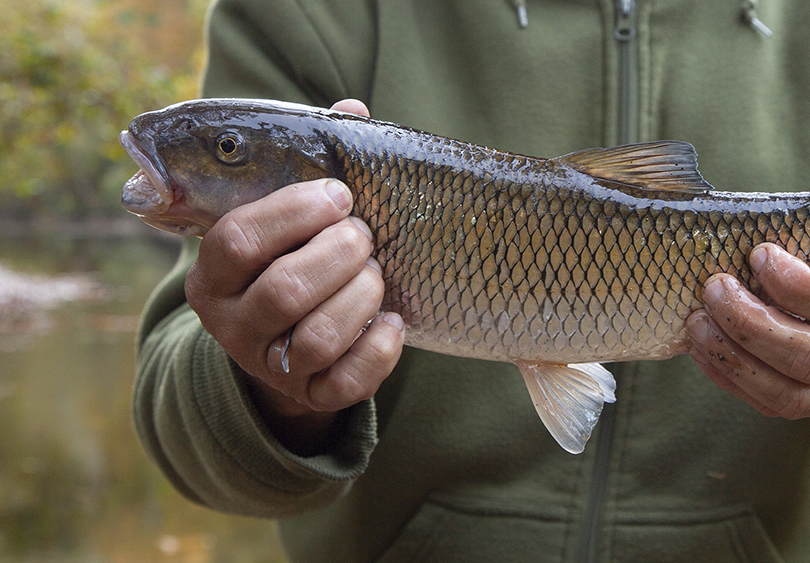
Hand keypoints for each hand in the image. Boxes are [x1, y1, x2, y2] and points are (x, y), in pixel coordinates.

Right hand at [184, 99, 404, 453]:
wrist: (284, 346)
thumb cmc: (290, 260)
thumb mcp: (286, 219)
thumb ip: (313, 165)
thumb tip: (351, 111)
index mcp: (213, 273)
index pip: (239, 238)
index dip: (295, 211)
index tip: (339, 194)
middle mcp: (231, 324)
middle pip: (284, 290)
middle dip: (339, 253)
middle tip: (364, 236)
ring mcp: (268, 365)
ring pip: (318, 336)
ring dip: (362, 296)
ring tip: (376, 274)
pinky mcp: (309, 396)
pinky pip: (346, 383)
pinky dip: (379, 349)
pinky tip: (393, 320)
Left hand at [687, 243, 809, 418]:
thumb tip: (741, 232)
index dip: (797, 286)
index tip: (759, 254)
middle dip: (750, 325)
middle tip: (713, 290)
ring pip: (790, 394)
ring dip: (733, 359)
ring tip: (698, 324)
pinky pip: (775, 406)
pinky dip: (732, 379)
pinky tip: (705, 349)